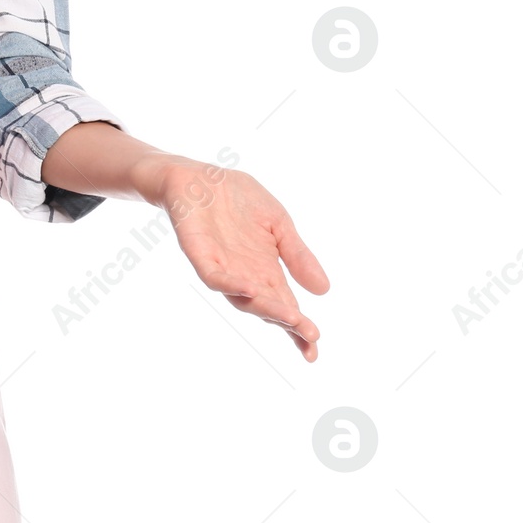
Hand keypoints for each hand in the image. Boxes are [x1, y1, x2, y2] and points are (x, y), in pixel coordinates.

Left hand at [145, 156, 329, 360]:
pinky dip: (231, 284)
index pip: (284, 306)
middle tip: (310, 336)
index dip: (298, 329)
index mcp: (265, 271)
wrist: (200, 175)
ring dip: (266, 308)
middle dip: (287, 322)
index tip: (315, 347)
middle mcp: (243, 275)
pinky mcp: (199, 254)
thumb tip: (323, 290)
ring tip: (292, 317)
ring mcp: (221, 266)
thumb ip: (297, 254)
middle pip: (266, 308)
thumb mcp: (279, 223)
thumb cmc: (238, 198)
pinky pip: (214, 276)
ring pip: (241, 298)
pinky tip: (251, 289)